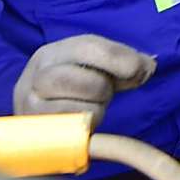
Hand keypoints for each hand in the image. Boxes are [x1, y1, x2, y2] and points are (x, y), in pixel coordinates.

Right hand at [12, 34, 156, 125]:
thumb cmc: (70, 94)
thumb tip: (148, 67)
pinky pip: (74, 131)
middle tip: (105, 93)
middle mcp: (36, 76)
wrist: (34, 132)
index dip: (119, 57)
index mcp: (52, 53)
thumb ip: (123, 66)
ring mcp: (31, 105)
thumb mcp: (93, 72)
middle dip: (104, 88)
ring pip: (81, 108)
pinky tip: (83, 123)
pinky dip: (87, 127)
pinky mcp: (37, 133)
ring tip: (90, 107)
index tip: (143, 69)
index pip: (88, 46)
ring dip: (96, 109)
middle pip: (85, 79)